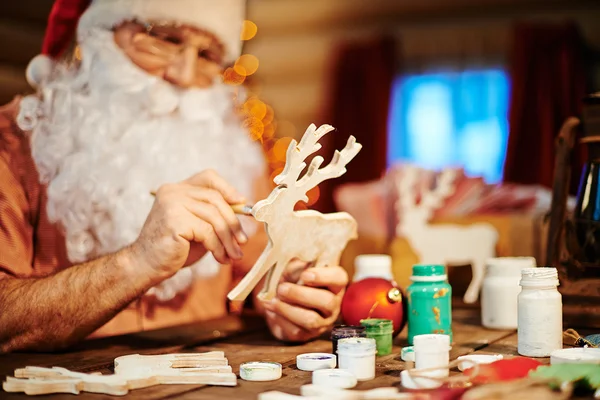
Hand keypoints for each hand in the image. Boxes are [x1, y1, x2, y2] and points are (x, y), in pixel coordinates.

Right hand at [130, 170, 247, 283]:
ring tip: (235, 255)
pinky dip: (218, 247)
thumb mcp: (198, 226)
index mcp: (177, 189)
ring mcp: (172, 203)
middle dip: (233, 222)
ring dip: (228, 239)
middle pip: (215, 198)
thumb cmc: (173, 248)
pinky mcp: (175, 220)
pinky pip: (207, 232)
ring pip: (214, 217)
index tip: (241, 203)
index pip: (208, 177)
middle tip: (243, 241)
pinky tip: (221, 258)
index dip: (228, 188)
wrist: (146, 266)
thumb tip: (245, 209)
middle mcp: (173, 192)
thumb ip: (215, 215)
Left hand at [261, 260, 347, 341]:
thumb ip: (296, 262)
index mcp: (333, 282)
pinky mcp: (306, 334)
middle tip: (282, 288)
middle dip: (301, 295)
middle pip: (327, 302)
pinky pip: (296, 331)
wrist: (280, 299)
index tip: (305, 275)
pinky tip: (270, 309)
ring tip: (272, 301)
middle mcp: (333, 303)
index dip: (324, 277)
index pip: (339, 278)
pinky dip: (280, 319)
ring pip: (311, 320)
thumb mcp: (295, 266)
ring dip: (289, 309)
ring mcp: (322, 321)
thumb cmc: (292, 278)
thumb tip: (291, 257)